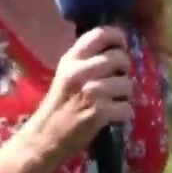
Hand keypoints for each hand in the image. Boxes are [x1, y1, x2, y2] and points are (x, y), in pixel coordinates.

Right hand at [24, 26, 131, 164]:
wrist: (44, 138)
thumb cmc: (59, 106)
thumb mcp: (67, 75)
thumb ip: (87, 60)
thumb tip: (117, 49)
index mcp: (71, 59)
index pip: (100, 34)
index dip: (118, 38)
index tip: (121, 47)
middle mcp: (80, 71)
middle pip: (119, 58)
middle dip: (124, 71)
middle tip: (117, 81)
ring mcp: (90, 91)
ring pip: (127, 84)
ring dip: (124, 95)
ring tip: (113, 101)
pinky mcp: (98, 112)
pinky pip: (126, 107)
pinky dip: (123, 114)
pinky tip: (112, 116)